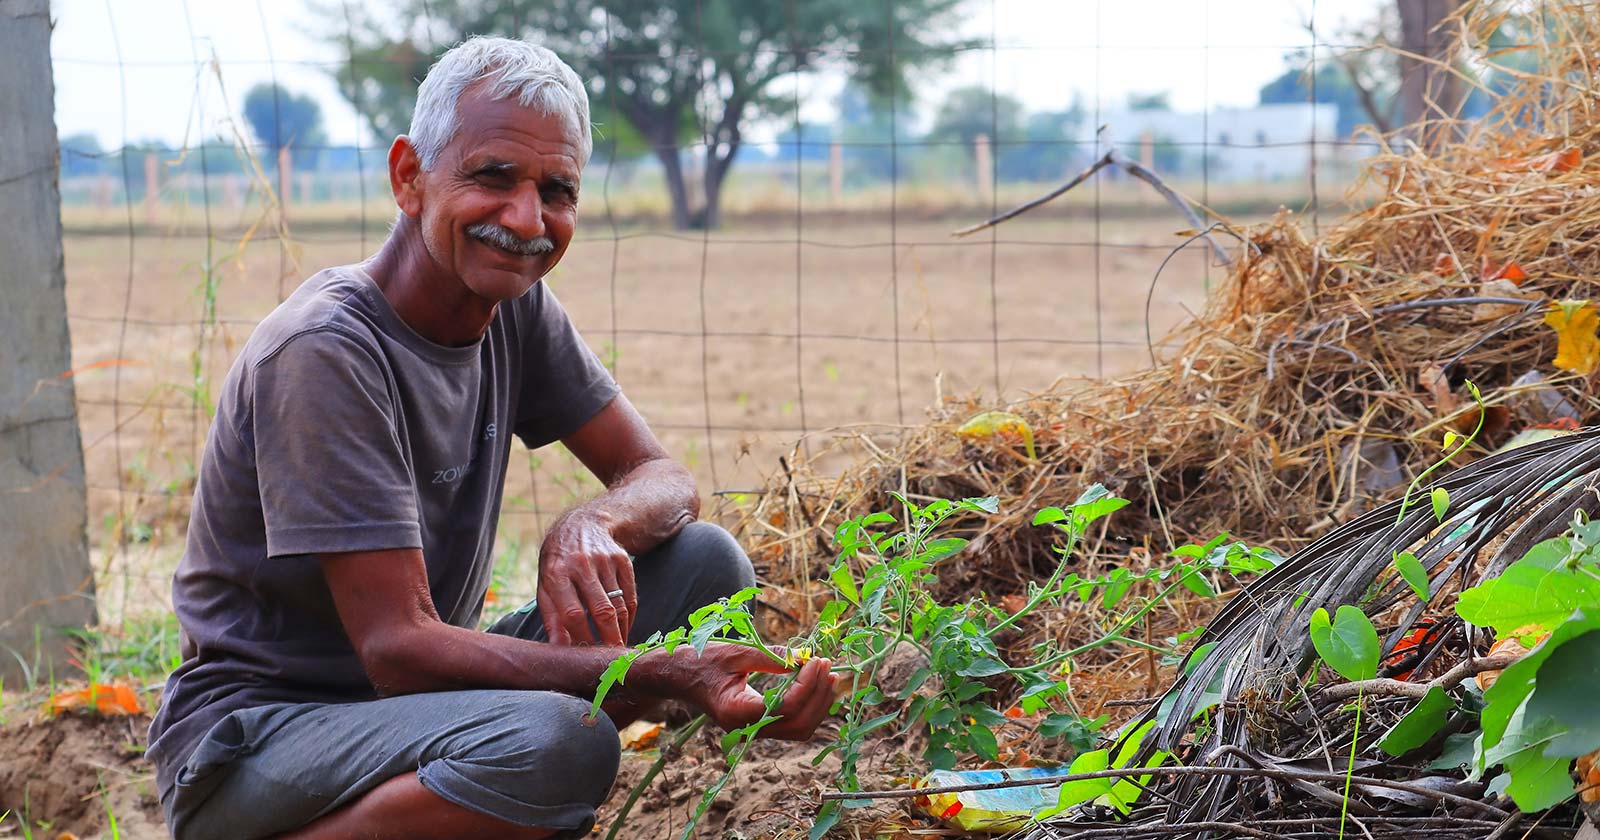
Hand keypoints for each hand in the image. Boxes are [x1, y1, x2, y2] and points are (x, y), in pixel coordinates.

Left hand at [537, 512, 636, 645]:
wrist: (582, 525)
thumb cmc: (558, 564)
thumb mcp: (545, 586)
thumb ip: (552, 618)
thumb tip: (558, 650)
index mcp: (557, 573)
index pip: (572, 613)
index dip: (581, 637)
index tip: (586, 654)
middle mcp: (581, 564)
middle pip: (601, 610)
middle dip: (608, 638)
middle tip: (612, 659)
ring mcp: (604, 560)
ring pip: (619, 604)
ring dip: (621, 630)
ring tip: (618, 647)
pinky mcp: (622, 560)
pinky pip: (630, 595)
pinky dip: (629, 616)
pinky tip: (624, 628)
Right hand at [680, 644, 839, 741]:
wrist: (682, 676)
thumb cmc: (704, 660)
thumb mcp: (736, 652)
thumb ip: (771, 656)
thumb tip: (805, 657)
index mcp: (736, 712)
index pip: (784, 707)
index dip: (806, 685)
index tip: (815, 660)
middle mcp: (746, 729)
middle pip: (798, 724)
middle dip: (819, 695)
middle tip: (827, 664)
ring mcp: (753, 731)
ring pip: (799, 729)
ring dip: (819, 703)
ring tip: (829, 674)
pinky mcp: (760, 726)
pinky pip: (793, 724)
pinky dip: (810, 706)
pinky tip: (817, 684)